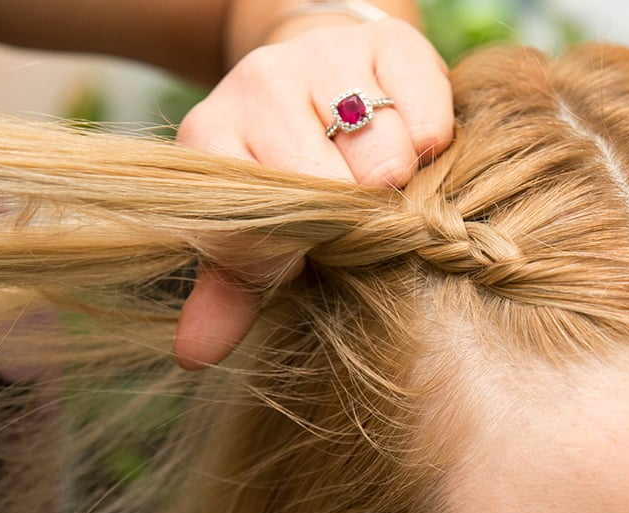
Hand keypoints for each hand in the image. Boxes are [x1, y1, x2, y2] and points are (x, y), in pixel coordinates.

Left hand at [173, 17, 451, 368]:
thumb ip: (231, 287)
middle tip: (358, 218)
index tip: (309, 257)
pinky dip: (432, 143)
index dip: (289, 260)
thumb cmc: (294, 168)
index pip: (251, 232)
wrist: (328, 67)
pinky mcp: (390, 42)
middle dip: (353, 222)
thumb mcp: (254, 227)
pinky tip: (416, 145)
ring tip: (387, 180)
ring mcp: (324, 57)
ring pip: (383, 158)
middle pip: (326, 194)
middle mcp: (259, 85)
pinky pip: (428, 117)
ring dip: (398, 183)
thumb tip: (196, 354)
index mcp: (211, 137)